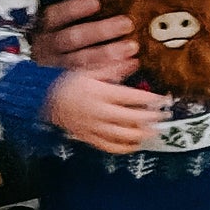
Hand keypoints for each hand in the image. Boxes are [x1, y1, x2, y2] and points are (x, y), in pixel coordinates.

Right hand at [31, 0, 137, 81]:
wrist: (38, 66)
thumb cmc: (59, 32)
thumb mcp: (59, 21)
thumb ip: (77, 13)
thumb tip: (106, 0)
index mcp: (45, 26)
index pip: (55, 15)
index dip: (74, 9)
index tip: (95, 2)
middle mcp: (47, 47)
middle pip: (71, 38)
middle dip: (100, 31)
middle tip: (127, 24)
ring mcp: (56, 66)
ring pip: (81, 61)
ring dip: (108, 53)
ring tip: (132, 47)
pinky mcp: (69, 81)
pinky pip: (91, 78)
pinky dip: (113, 71)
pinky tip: (133, 64)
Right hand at [44, 72, 171, 153]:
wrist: (44, 101)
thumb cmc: (70, 83)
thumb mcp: (90, 70)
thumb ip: (113, 68)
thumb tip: (134, 61)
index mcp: (100, 93)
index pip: (131, 98)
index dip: (150, 100)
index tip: (164, 99)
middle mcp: (99, 112)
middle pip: (130, 118)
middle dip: (151, 118)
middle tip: (166, 116)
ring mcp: (93, 127)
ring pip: (121, 135)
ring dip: (142, 135)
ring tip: (157, 132)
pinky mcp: (89, 138)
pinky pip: (109, 147)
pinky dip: (125, 148)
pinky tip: (137, 144)